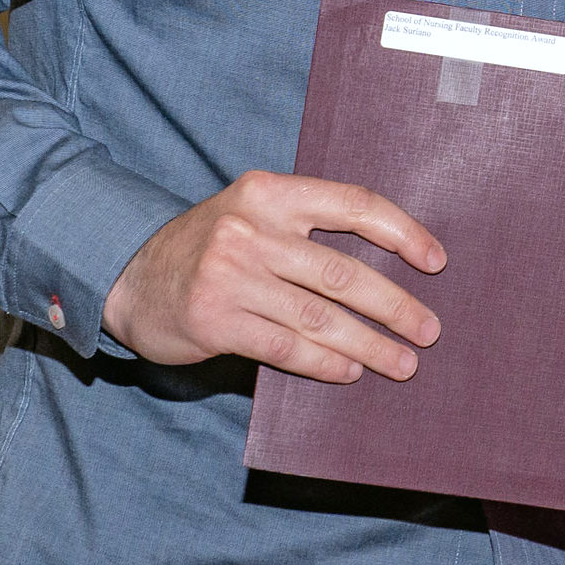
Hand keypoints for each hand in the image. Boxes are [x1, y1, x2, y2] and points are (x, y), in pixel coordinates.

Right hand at [102, 171, 445, 382]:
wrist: (128, 274)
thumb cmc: (211, 247)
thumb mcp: (253, 215)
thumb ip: (306, 228)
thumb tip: (389, 269)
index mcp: (271, 191)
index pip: (353, 204)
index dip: (402, 233)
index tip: (437, 261)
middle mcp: (251, 228)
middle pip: (342, 271)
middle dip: (394, 305)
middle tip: (429, 330)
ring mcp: (229, 275)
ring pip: (318, 316)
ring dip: (369, 344)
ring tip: (402, 363)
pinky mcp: (213, 320)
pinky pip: (284, 347)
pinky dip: (324, 363)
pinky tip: (350, 372)